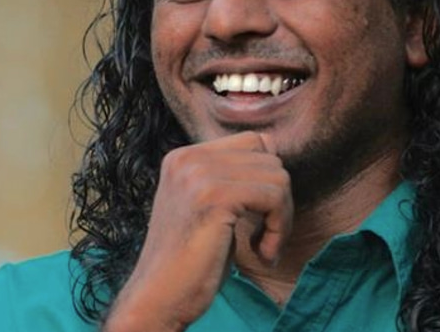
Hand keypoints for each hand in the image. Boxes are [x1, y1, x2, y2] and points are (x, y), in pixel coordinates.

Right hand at [102, 131, 293, 331]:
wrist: (158, 297)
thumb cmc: (189, 262)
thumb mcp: (208, 208)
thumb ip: (229, 180)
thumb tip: (274, 159)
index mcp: (182, 156)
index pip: (253, 142)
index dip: (268, 178)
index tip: (260, 217)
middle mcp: (187, 157)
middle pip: (268, 157)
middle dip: (279, 201)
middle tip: (265, 238)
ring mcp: (198, 174)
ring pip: (277, 177)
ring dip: (281, 218)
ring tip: (263, 247)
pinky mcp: (214, 196)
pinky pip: (274, 197)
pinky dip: (278, 229)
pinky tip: (263, 253)